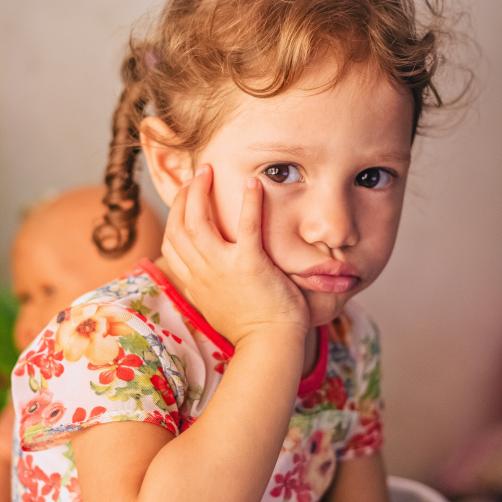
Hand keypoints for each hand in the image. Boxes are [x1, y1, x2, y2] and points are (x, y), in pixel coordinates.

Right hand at [161, 164, 309, 346]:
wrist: (269, 345)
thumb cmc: (248, 328)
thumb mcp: (213, 307)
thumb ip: (204, 286)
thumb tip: (200, 272)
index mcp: (193, 282)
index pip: (170, 244)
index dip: (173, 216)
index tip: (183, 201)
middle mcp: (201, 272)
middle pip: (179, 227)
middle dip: (182, 197)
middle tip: (194, 177)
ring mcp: (222, 268)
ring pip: (199, 222)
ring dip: (200, 192)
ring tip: (207, 171)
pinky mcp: (250, 264)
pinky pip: (245, 226)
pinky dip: (249, 203)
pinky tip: (253, 182)